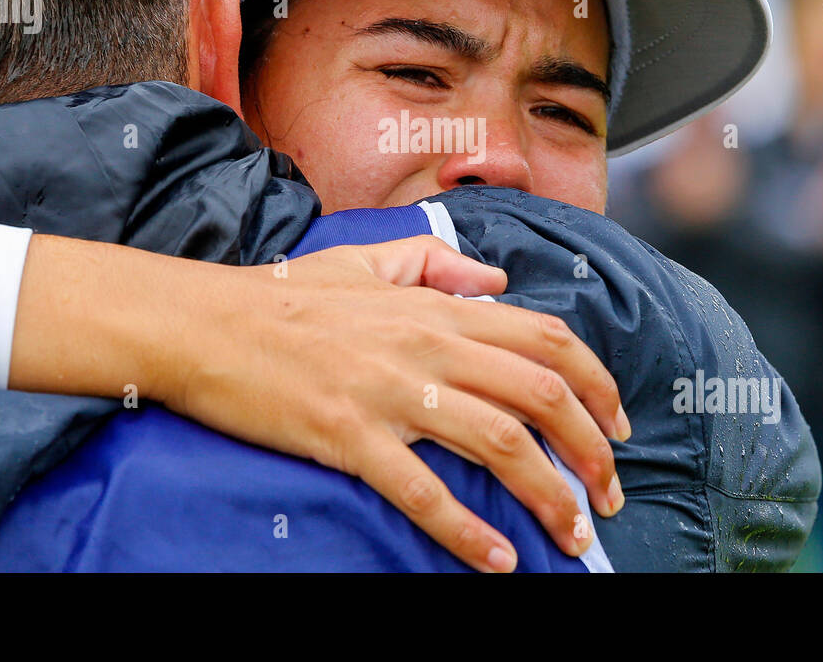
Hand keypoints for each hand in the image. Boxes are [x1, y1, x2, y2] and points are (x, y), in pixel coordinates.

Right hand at [156, 236, 629, 571]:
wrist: (204, 324)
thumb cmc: (283, 294)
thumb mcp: (366, 262)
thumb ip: (436, 267)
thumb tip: (495, 283)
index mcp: (437, 307)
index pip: (547, 340)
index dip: (598, 384)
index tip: (617, 425)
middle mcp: (427, 346)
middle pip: (541, 396)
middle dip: (592, 451)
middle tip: (610, 496)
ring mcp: (390, 392)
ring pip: (499, 444)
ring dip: (550, 496)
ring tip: (572, 536)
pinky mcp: (349, 436)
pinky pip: (423, 490)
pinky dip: (468, 530)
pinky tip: (498, 560)